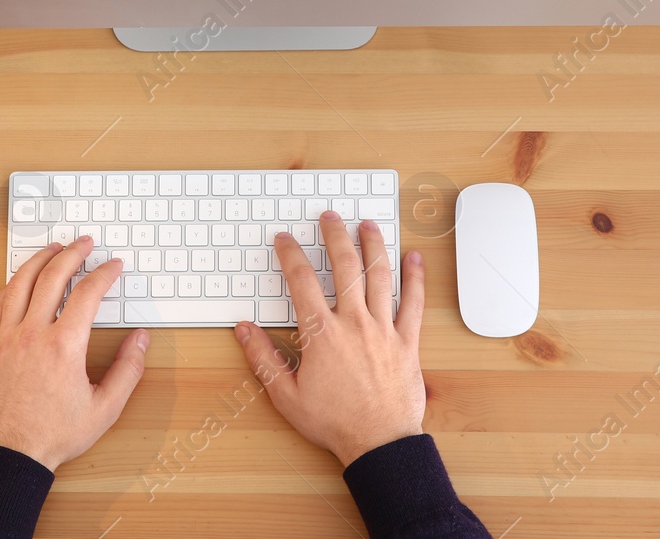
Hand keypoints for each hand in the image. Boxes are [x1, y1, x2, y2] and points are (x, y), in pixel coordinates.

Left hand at [0, 238, 148, 470]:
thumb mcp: (104, 408)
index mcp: (63, 347)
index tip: (114, 267)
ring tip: (53, 248)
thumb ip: (127, 370)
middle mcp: (32, 335)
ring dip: (39, 260)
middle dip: (72, 253)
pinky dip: (11, 285)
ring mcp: (6, 338)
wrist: (8, 455)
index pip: (87, 294)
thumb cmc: (54, 435)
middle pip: (52, 277)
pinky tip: (21, 279)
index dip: (104, 274)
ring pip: (20, 283)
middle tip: (85, 242)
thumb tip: (141, 340)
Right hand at [234, 213, 425, 467]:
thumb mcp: (286, 395)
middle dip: (334, 236)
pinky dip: (416, 278)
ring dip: (373, 246)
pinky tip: (415, 258)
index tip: (284, 240)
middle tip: (329, 217)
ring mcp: (384, 330)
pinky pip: (414, 303)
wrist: (379, 443)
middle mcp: (353, 323)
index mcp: (322, 334)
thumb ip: (263, 358)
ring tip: (367, 225)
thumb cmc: (333, 423)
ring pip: (380, 276)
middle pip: (344, 267)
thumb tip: (244, 330)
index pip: (301, 282)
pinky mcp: (407, 342)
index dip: (290, 255)